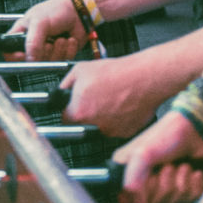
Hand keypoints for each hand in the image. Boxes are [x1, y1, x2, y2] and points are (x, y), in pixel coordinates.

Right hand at [11, 0, 90, 60]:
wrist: (79, 11)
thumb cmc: (56, 10)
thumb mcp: (39, 22)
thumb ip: (32, 41)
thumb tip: (30, 59)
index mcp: (22, 33)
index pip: (9, 51)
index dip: (14, 57)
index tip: (24, 56)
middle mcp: (33, 43)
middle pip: (31, 61)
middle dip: (43, 53)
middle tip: (48, 43)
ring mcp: (47, 49)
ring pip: (48, 62)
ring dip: (57, 50)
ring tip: (61, 38)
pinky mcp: (61, 53)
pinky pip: (62, 61)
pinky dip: (68, 50)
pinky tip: (69, 39)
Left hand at [56, 55, 174, 138]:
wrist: (144, 77)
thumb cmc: (115, 72)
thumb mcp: (80, 70)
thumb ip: (65, 84)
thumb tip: (58, 91)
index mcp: (79, 112)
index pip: (64, 119)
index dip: (68, 110)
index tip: (71, 106)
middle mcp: (94, 126)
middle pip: (82, 125)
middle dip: (85, 113)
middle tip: (94, 99)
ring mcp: (111, 131)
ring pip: (99, 127)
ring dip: (101, 117)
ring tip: (110, 99)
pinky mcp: (125, 133)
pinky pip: (115, 128)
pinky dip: (116, 120)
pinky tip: (121, 105)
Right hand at [114, 110, 202, 202]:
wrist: (196, 130)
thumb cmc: (168, 136)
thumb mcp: (143, 154)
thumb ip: (133, 181)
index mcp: (129, 172)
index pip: (128, 201)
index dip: (142, 195)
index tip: (149, 180)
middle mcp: (145, 181)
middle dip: (165, 185)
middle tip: (168, 166)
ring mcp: (165, 186)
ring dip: (181, 182)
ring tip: (181, 164)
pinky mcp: (184, 189)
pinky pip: (189, 200)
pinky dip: (194, 185)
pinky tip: (193, 171)